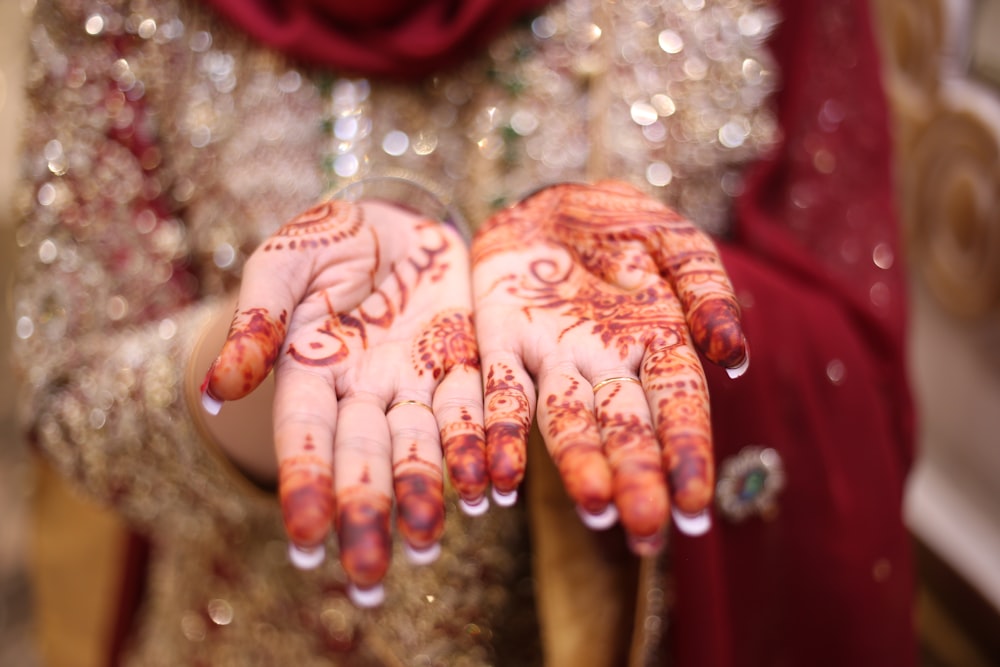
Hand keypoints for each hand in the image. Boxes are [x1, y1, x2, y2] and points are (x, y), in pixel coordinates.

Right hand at [201, 199, 484, 602]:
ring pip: (422, 444)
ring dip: (427, 492)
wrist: (396, 219)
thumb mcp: (286, 262)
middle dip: (366, 511)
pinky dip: (482, 448)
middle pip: (365, 455)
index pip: (306, 435)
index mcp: (311, 373)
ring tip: (430, 541)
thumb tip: (216, 389)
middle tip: (368, 576)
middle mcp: (364, 391)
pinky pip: (477, 409)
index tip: (306, 538)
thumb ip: (259, 320)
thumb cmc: (328, 238)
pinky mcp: (465, 364)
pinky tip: (490, 487)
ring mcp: (416, 382)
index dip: (306, 482)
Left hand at [471, 181, 746, 553]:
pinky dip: (502, 434)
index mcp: (659, 344)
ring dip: (578, 466)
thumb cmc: (622, 223)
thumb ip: (706, 290)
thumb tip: (734, 357)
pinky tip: (501, 477)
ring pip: (567, 421)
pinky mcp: (502, 345)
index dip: (687, 454)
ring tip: (593, 508)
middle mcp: (608, 365)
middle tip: (646, 530)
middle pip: (624, 427)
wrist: (549, 200)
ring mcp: (553, 360)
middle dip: (637, 477)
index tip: (695, 507)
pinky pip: (501, 394)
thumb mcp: (674, 241)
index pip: (678, 407)